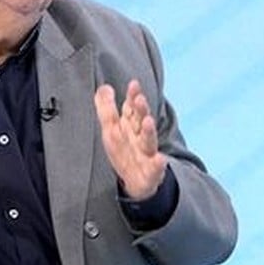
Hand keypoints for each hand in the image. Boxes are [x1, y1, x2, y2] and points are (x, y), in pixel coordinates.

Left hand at [94, 79, 167, 200]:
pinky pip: (156, 168)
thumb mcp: (111, 129)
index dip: (132, 96)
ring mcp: (147, 154)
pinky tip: (160, 159)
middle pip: (141, 121)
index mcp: (131, 126)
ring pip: (149, 141)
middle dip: (141, 110)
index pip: (131, 109)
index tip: (133, 84)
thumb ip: (106, 108)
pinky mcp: (152, 172)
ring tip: (148, 122)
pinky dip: (158, 164)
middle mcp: (140, 137)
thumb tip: (103, 87)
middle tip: (139, 99)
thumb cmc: (124, 149)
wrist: (137, 180)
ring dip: (149, 131)